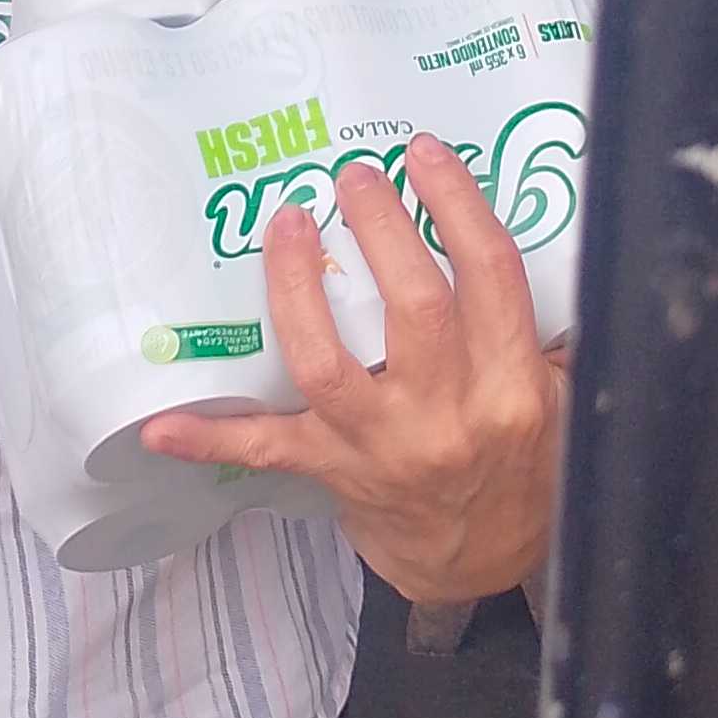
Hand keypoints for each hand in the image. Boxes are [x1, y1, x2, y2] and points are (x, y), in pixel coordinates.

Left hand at [142, 137, 564, 607]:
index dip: (458, 205)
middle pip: (413, 305)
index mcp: (513, 387)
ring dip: (297, 287)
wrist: (480, 563)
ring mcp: (383, 447)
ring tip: (288, 223)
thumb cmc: (519, 464)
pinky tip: (159, 427)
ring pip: (328, 361)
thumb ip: (539, 325)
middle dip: (380, 226)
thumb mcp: (559, 397)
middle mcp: (448, 416)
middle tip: (355, 174)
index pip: (491, 276)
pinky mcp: (333, 470)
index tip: (425, 154)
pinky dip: (211, 438)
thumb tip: (508, 230)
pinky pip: (266, 451)